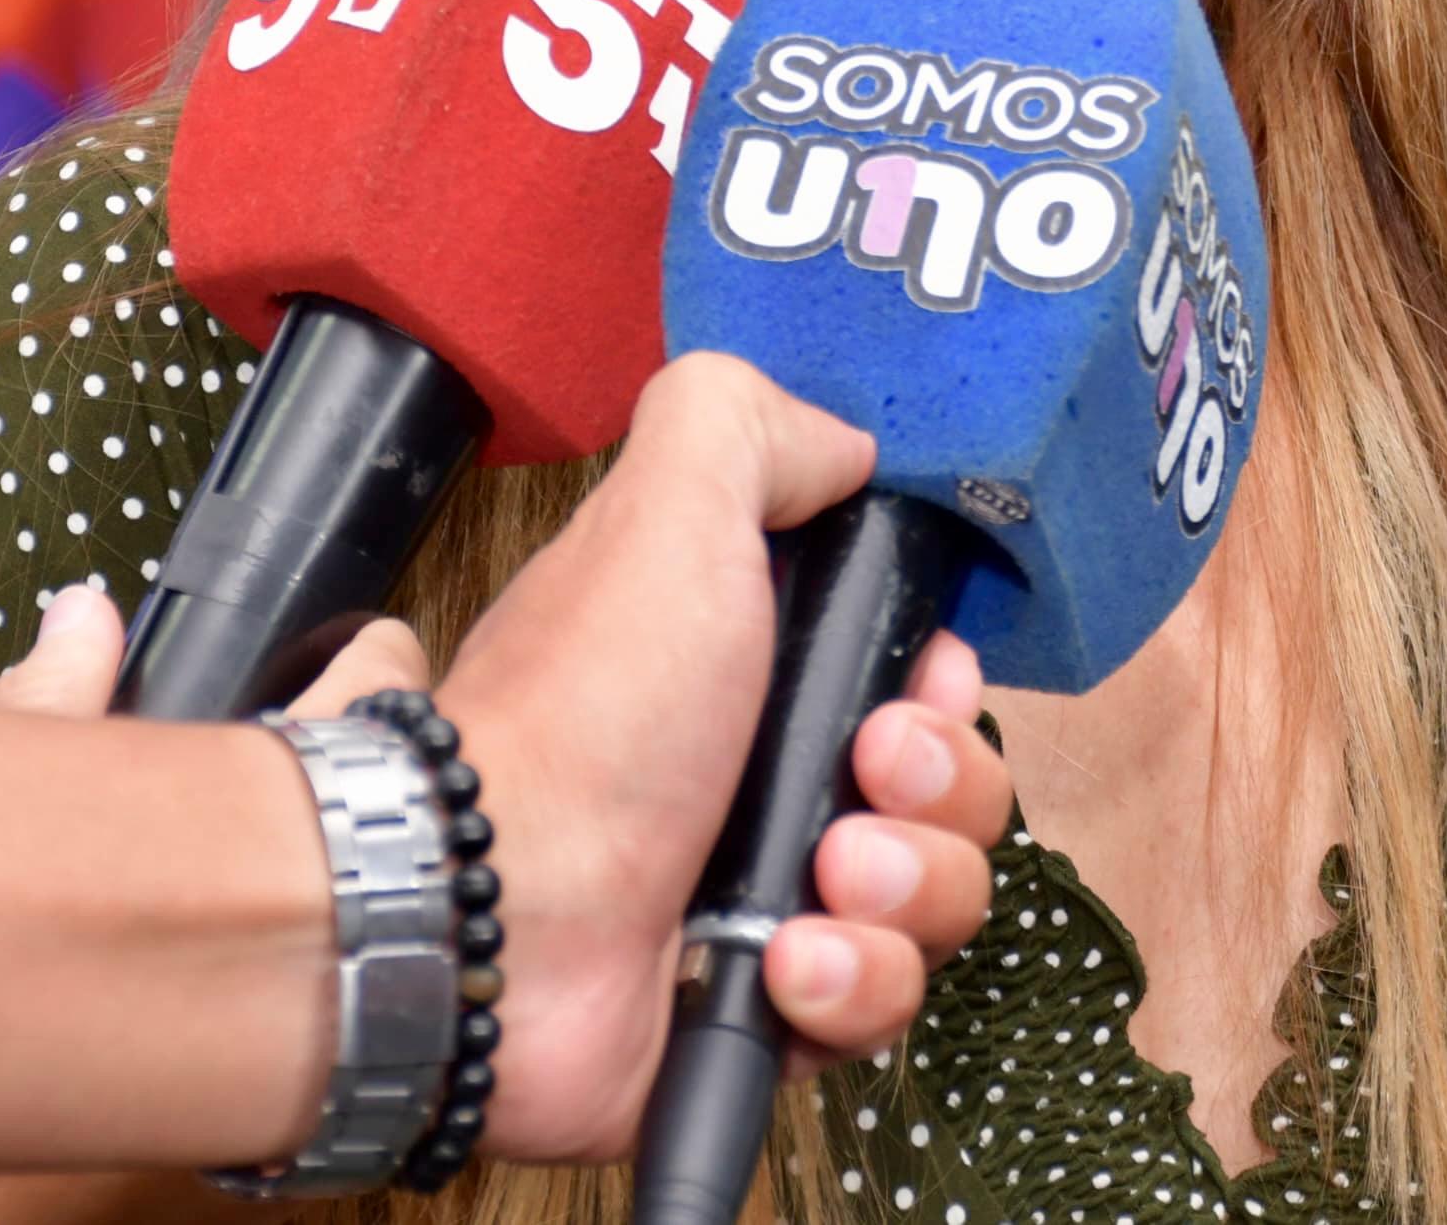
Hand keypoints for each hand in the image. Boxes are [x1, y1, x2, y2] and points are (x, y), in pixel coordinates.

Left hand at [430, 353, 1010, 1162]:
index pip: (920, 677)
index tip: (917, 685)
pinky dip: (845, 986)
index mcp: (752, 669)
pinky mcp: (763, 1015)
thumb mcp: (667, 511)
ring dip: (902, 888)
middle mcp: (763, 783)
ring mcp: (765, 905)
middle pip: (954, 792)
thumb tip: (841, 448)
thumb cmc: (577, 722)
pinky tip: (779, 964)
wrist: (493, 924)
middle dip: (943, 785)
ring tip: (818, 881)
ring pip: (937, 905)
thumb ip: (751, 430)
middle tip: (866, 775)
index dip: (943, 683)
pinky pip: (878, 1011)